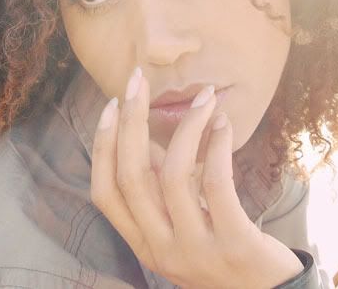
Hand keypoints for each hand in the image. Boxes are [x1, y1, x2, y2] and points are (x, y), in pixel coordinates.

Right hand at [90, 67, 303, 288]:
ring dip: (186, 126)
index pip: (105, 194)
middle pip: (132, 177)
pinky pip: (216, 183)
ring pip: (172, 175)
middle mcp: (162, 250)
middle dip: (131, 121)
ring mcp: (197, 249)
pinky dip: (216, 145)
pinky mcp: (234, 243)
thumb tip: (148, 138)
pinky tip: (222, 124)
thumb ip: (164, 193)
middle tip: (138, 80)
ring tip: (204, 97)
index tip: (112, 106)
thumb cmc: (226, 257)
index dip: (103, 146)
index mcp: (145, 246)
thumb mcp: (184, 230)